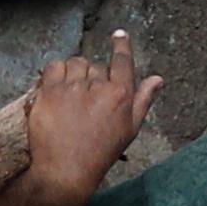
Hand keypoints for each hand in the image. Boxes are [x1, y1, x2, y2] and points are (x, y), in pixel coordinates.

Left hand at [24, 30, 160, 200]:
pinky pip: (53, 67)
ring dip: (73, 72)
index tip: (119, 34)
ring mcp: (72, 88)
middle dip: (92, 76)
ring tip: (70, 91)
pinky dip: (54, 72)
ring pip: (75, 64)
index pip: (122, 60)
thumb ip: (143, 100)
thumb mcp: (129, 129)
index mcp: (120, 94)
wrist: (65, 171)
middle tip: (85, 96)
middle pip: (95, 65)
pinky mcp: (49, 92)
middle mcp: (98, 87)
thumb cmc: (100, 152)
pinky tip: (55, 85)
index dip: (121, 45)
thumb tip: (158, 79)